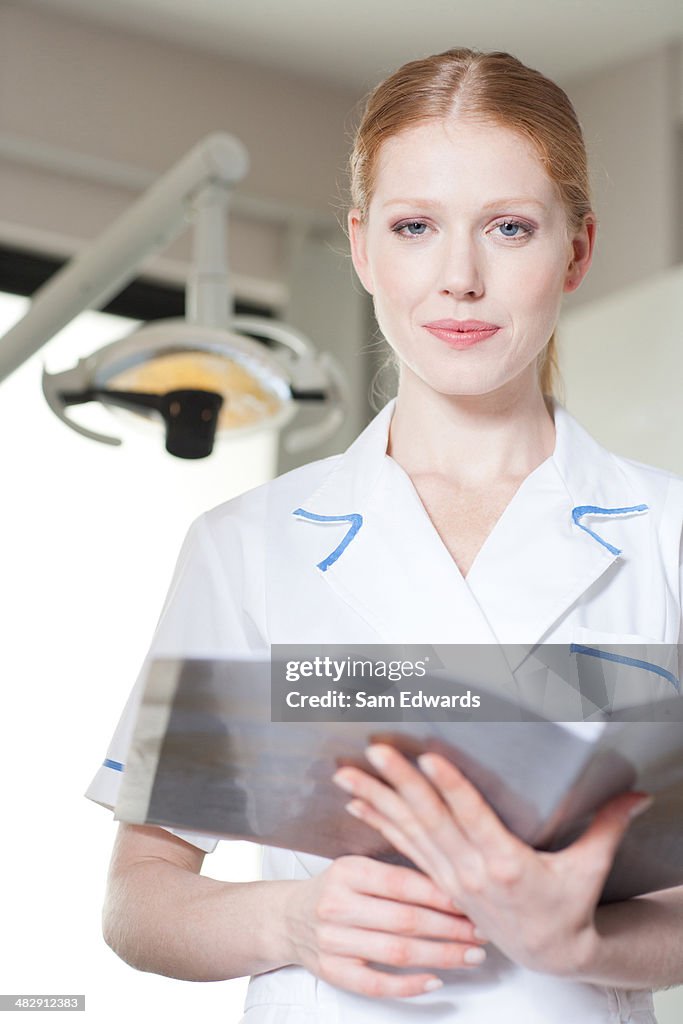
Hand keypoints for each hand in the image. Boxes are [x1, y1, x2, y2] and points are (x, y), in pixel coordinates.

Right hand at [282, 854, 487, 997]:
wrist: (286, 917)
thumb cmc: (334, 890)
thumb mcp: (357, 868)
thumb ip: (396, 871)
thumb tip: (452, 878)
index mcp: (347, 872)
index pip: (402, 884)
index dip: (441, 894)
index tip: (472, 899)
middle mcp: (337, 906)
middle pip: (405, 921)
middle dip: (451, 927)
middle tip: (482, 930)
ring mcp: (333, 942)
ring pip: (397, 953)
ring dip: (441, 956)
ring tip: (471, 954)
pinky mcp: (332, 972)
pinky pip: (377, 985)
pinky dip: (410, 985)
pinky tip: (436, 980)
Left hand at [332, 746, 651, 976]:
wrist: (549, 953)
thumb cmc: (567, 907)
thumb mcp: (590, 867)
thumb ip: (607, 826)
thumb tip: (637, 795)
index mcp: (506, 863)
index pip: (471, 817)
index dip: (449, 786)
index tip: (427, 759)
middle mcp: (471, 870)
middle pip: (430, 819)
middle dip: (400, 783)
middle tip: (377, 752)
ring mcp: (451, 877)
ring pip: (408, 832)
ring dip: (377, 800)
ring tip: (348, 773)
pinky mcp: (441, 880)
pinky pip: (403, 848)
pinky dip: (379, 824)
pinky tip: (358, 804)